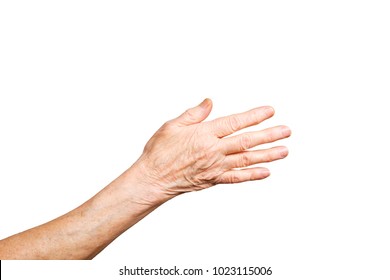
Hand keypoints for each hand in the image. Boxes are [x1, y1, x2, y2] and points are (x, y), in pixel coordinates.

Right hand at [133, 98, 290, 196]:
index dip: (254, 116)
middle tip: (286, 131)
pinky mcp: (213, 179)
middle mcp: (214, 150)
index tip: (269, 111)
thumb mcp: (173, 125)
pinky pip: (237, 178)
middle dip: (269, 135)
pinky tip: (266, 172)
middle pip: (247, 141)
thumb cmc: (159, 152)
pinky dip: (252, 175)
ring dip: (267, 155)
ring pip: (246, 159)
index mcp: (204, 134)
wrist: (153, 178)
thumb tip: (209, 102)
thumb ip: (194, 114)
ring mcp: (215, 166)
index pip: (235, 122)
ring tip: (284, 150)